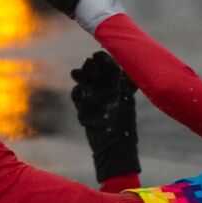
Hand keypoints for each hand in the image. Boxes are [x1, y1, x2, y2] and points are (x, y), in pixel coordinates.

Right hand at [70, 51, 139, 183]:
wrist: (113, 147)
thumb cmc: (123, 124)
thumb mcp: (125, 100)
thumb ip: (124, 84)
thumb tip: (124, 67)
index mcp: (120, 86)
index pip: (110, 68)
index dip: (104, 60)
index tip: (97, 55)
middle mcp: (108, 90)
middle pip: (96, 72)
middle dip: (90, 67)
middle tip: (87, 64)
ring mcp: (96, 99)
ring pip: (85, 82)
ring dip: (81, 77)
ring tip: (76, 74)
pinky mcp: (86, 109)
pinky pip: (78, 96)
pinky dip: (77, 93)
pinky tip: (78, 92)